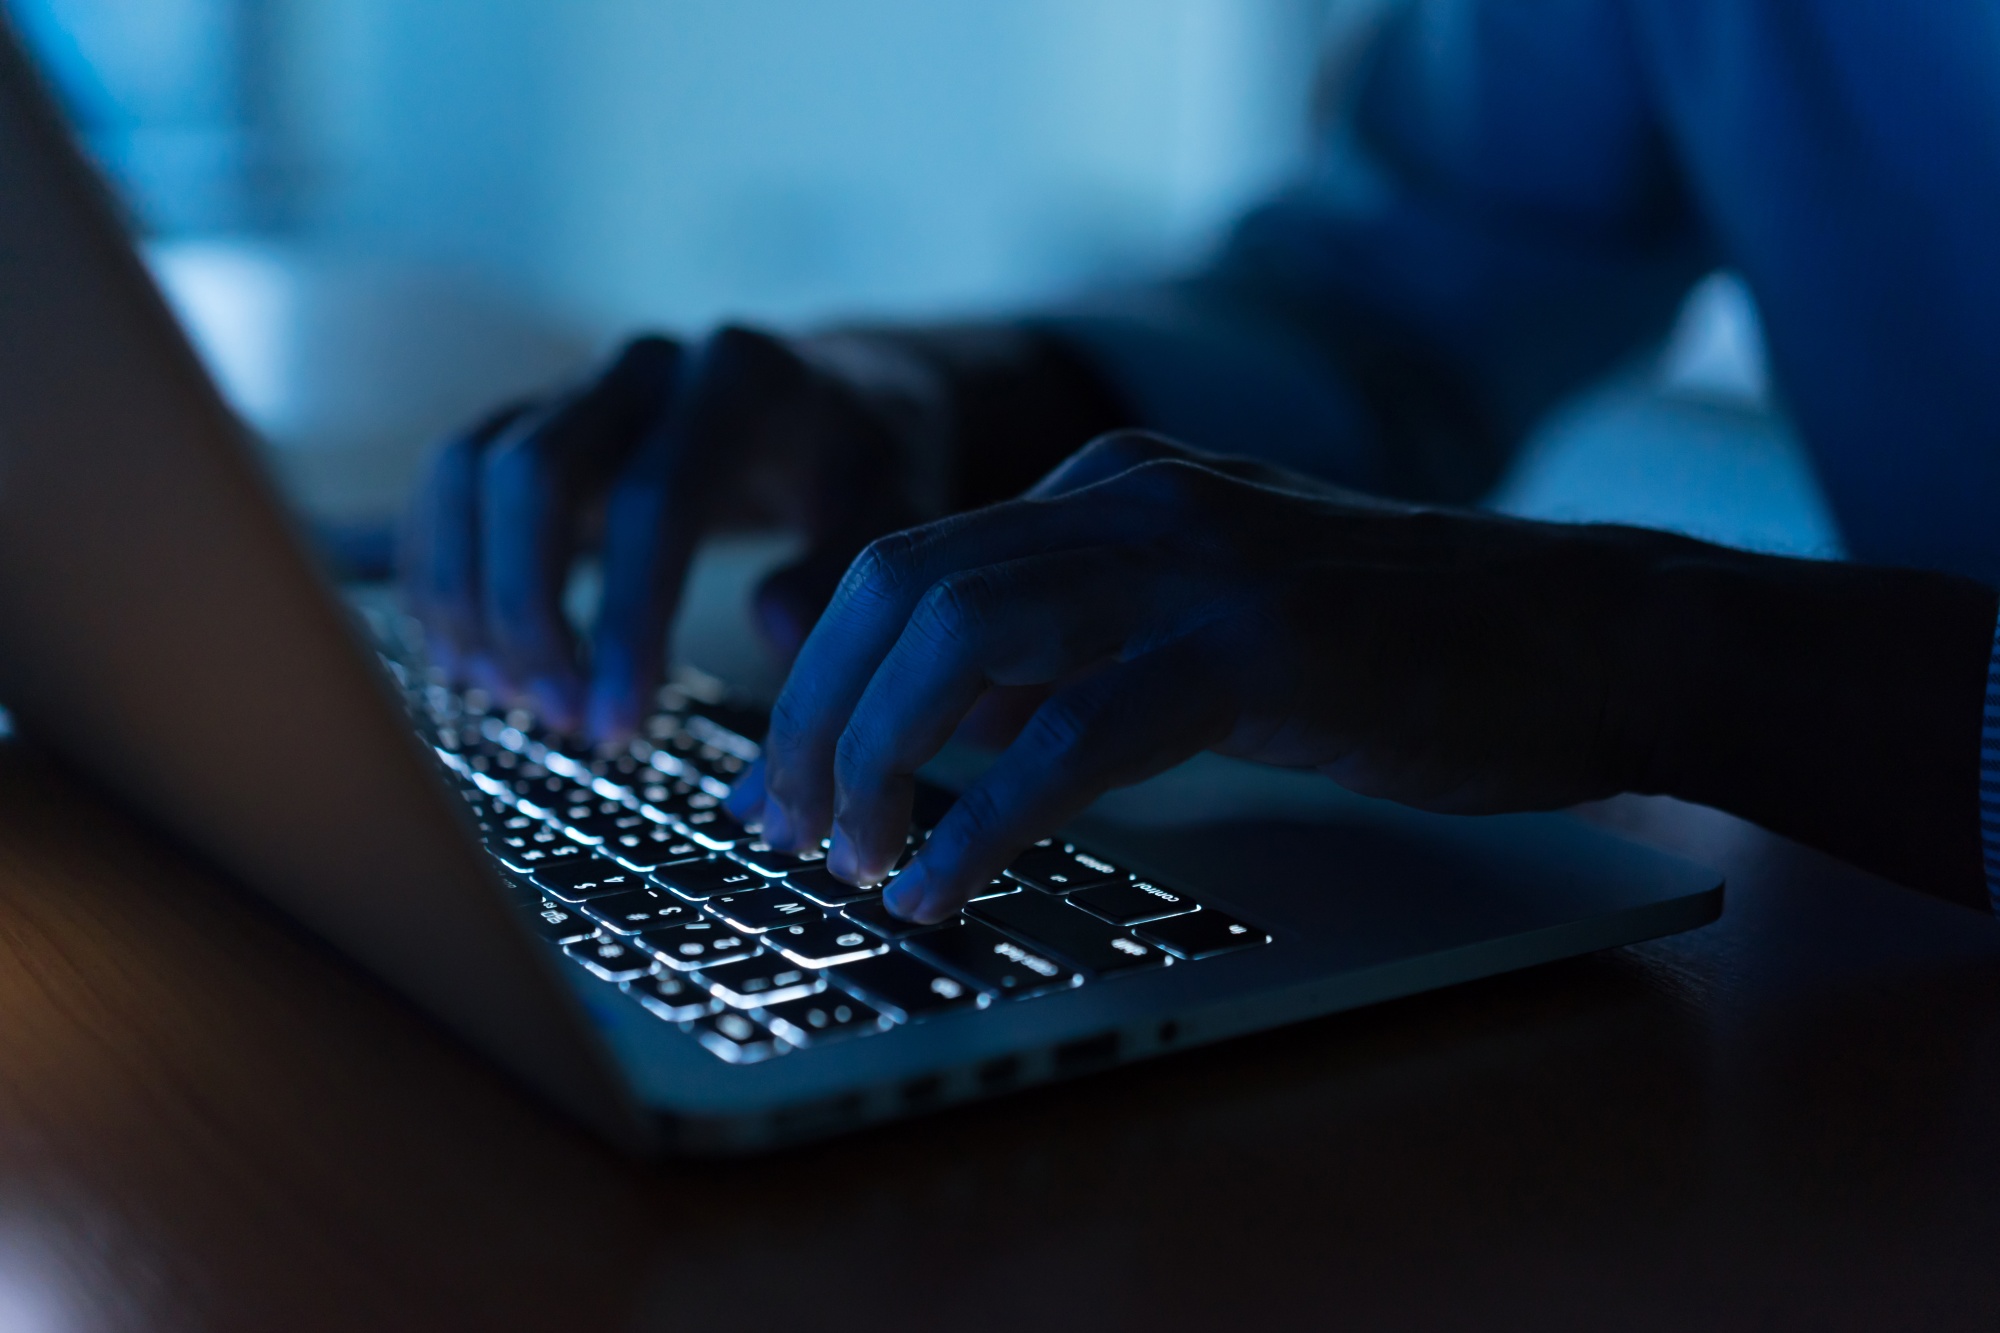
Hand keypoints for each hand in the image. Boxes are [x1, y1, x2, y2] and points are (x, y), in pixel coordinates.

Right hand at [399, 327, 947, 739]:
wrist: (839, 401)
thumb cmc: (866, 473)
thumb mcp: (894, 517)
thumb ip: (843, 573)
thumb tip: (773, 628)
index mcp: (741, 381)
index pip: (654, 501)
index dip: (623, 621)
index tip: (616, 724)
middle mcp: (647, 368)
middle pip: (532, 473)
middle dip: (529, 611)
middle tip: (558, 720)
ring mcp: (582, 384)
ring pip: (471, 469)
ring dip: (468, 592)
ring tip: (505, 695)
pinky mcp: (536, 416)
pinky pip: (452, 477)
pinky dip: (442, 566)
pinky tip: (468, 653)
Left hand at [728, 430, 1679, 921]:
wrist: (1591, 632)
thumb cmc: (1402, 651)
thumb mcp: (1200, 628)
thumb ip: (1070, 652)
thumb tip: (931, 725)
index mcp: (1105, 485)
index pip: (903, 564)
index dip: (812, 678)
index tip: (777, 781)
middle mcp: (1128, 498)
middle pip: (895, 589)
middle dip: (813, 721)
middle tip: (786, 832)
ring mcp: (1194, 561)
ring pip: (958, 639)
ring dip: (876, 763)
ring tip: (851, 866)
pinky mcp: (1257, 644)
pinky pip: (1073, 730)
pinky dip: (985, 820)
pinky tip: (943, 887)